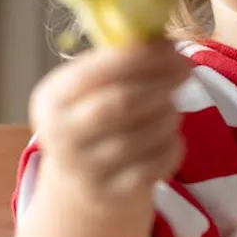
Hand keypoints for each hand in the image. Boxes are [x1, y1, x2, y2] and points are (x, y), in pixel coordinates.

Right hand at [29, 38, 192, 205]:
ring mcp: (84, 171)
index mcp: (50, 100)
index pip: (96, 73)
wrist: (82, 180)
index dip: (141, 57)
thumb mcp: (91, 87)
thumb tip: (165, 41)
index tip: (174, 47)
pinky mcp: (111, 195)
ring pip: (143, 135)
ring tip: (172, 105)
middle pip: (121, 103)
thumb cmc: (94, 115)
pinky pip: (156, 165)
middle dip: (161, 82)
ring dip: (169, 113)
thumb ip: (120, 61)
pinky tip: (171, 136)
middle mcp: (60, 137)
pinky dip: (172, 145)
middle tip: (187, 68)